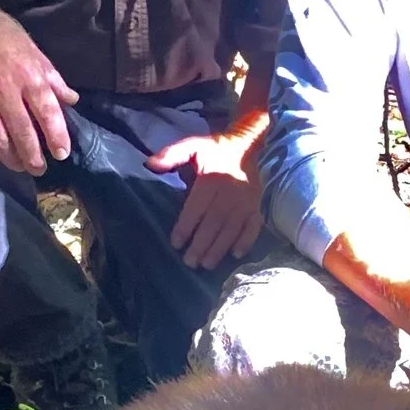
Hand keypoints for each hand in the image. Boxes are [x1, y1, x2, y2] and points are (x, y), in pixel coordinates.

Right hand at [0, 0, 75, 172]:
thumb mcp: (31, 47)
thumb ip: (51, 76)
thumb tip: (71, 99)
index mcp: (28, 76)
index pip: (47, 112)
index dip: (56, 136)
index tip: (61, 153)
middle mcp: (5, 92)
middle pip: (23, 133)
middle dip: (33, 156)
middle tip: (40, 169)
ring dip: (11, 158)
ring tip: (20, 167)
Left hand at [149, 120, 265, 271]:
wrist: (249, 144)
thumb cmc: (216, 149)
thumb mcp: (193, 146)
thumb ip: (172, 154)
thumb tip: (150, 165)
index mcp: (212, 179)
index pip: (197, 207)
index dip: (186, 226)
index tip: (176, 243)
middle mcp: (230, 192)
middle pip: (214, 222)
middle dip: (201, 244)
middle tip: (190, 262)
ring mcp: (247, 201)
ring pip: (232, 228)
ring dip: (219, 248)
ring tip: (207, 265)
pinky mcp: (259, 206)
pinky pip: (254, 226)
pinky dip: (246, 241)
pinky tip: (236, 255)